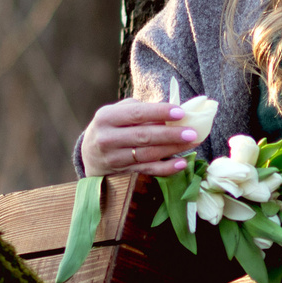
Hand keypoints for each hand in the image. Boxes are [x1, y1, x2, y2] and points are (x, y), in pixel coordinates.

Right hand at [82, 98, 205, 176]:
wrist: (89, 154)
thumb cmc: (112, 127)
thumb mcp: (118, 113)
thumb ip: (141, 110)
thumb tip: (172, 112)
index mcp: (106, 117)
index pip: (136, 114)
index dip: (159, 113)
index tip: (180, 113)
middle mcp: (107, 138)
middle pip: (143, 136)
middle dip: (170, 134)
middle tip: (192, 132)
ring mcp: (114, 157)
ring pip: (148, 154)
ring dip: (173, 149)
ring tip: (192, 143)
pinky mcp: (122, 172)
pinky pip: (148, 170)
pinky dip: (166, 168)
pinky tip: (181, 163)